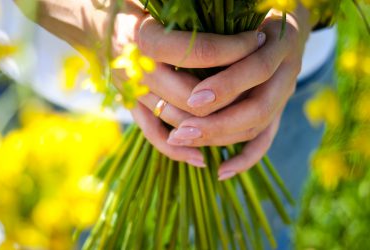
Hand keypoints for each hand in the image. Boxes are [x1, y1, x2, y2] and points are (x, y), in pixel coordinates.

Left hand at [166, 6, 311, 178]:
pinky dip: (245, 158)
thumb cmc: (256, 11)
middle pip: (257, 109)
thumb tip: (181, 43)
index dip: (228, 87)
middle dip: (216, 124)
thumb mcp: (242, 13)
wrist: (286, 20)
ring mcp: (282, 93)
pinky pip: (265, 139)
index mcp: (281, 41)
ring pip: (257, 126)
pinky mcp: (276, 109)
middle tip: (180, 134)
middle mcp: (286, 71)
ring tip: (183, 142)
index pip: (258, 70)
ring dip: (220, 138)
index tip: (193, 99)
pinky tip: (221, 171)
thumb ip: (220, 33)